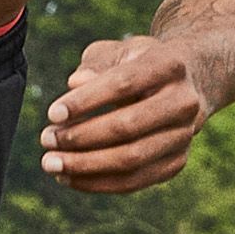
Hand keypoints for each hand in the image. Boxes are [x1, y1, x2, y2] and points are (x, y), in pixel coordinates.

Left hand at [40, 36, 210, 193]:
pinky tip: (69, 177)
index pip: (124, 84)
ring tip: (51, 164)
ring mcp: (184, 136)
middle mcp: (184, 102)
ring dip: (86, 166)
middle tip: (46, 139)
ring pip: (132, 159)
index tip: (52, 113)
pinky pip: (135, 181)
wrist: (188, 84)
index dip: (87, 101)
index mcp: (169, 65)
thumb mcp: (120, 50)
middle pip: (128, 126)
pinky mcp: (176, 162)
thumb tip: (75, 84)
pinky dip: (98, 183)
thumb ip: (96, 64)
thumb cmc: (140, 63)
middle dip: (81, 137)